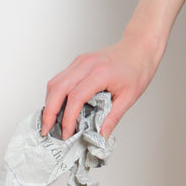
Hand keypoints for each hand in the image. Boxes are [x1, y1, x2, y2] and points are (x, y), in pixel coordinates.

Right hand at [42, 32, 162, 139]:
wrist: (139, 47)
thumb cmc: (137, 69)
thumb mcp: (129, 98)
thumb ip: (112, 118)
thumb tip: (100, 137)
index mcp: (100, 73)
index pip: (76, 98)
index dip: (68, 118)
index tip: (66, 133)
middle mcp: (86, 65)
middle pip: (58, 88)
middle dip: (49, 111)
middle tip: (46, 130)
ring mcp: (80, 61)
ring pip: (55, 82)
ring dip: (49, 103)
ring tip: (50, 121)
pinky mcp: (78, 62)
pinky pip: (60, 78)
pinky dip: (55, 95)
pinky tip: (58, 107)